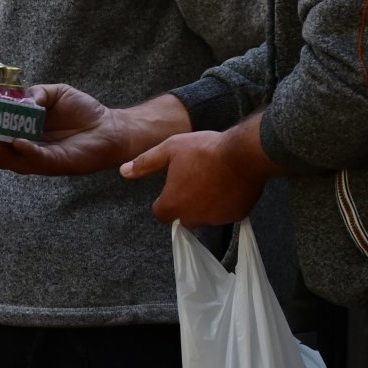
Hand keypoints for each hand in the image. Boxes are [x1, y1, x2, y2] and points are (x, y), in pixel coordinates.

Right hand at [0, 89, 190, 177]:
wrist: (111, 127)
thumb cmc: (83, 110)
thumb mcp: (55, 93)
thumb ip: (37, 93)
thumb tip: (25, 97)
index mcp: (23, 133)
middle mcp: (28, 149)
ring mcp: (41, 159)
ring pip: (12, 161)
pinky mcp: (57, 163)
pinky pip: (38, 160)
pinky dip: (26, 152)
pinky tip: (18, 143)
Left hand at [123, 129, 266, 224]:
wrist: (243, 154)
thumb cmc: (204, 150)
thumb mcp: (170, 149)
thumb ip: (146, 163)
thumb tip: (124, 172)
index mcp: (173, 203)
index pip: (161, 214)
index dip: (164, 202)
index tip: (173, 188)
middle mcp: (193, 217)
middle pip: (184, 218)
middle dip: (186, 205)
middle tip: (195, 182)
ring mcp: (216, 219)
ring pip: (206, 217)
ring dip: (206, 205)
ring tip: (213, 181)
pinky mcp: (236, 216)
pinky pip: (226, 213)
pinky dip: (225, 204)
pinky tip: (228, 186)